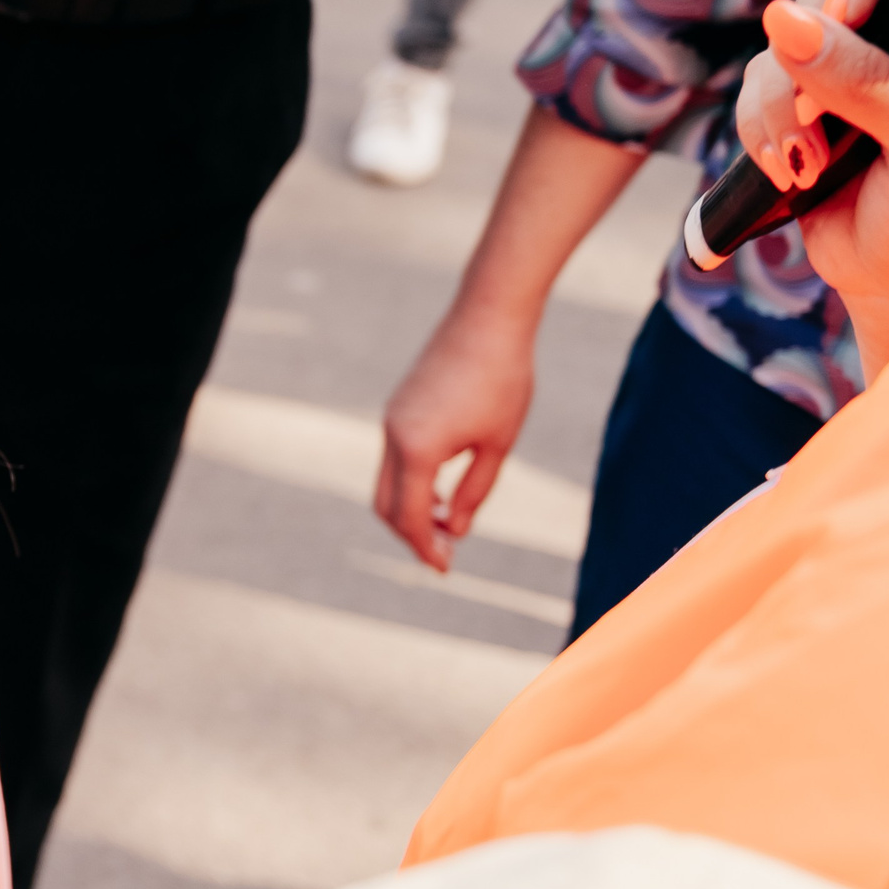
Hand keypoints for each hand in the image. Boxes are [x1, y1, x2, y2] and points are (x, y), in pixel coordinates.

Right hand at [375, 310, 533, 570]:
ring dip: (409, 508)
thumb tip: (453, 531)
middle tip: (442, 554)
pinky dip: (410, 483)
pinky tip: (438, 489)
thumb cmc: (503, 380)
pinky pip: (394, 458)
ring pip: (386, 481)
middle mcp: (394, 436)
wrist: (487, 318)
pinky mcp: (399, 407)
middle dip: (409, 534)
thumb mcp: (497, 445)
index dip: (424, 548)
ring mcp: (391, 419)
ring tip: (444, 524)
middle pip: (385, 504)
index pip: (409, 516)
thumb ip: (473, 493)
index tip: (444, 569)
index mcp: (417, 449)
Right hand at [737, 0, 888, 377]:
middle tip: (817, 119)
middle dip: (807, 64)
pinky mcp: (803, 103)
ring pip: (780, 51)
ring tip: (800, 167)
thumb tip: (785, 20)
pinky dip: (758, 131)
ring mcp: (848, 69)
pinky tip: (786, 169)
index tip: (846, 13)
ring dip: (775, 113)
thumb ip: (863, 78)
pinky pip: (756, 90)